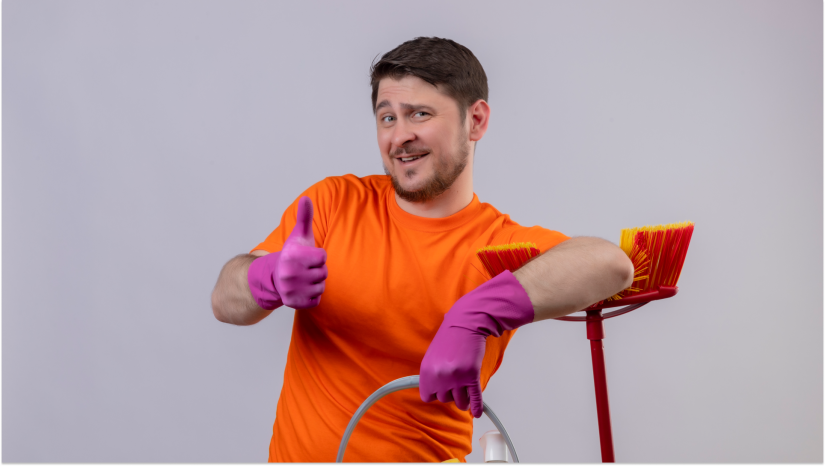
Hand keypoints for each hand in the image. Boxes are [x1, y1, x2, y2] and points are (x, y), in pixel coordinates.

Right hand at [247, 196, 327, 308]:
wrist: (275, 277)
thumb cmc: (293, 254)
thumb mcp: (298, 235)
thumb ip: (304, 217)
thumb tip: (306, 198)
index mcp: (292, 256)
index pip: (323, 257)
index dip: (318, 256)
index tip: (307, 256)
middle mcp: (289, 274)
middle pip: (324, 272)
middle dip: (318, 270)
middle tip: (305, 268)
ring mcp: (291, 290)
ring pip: (321, 287)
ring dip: (316, 283)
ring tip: (304, 278)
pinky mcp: (294, 303)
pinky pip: (316, 300)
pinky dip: (312, 296)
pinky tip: (303, 289)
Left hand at [419, 271, 533, 416]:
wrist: (466, 323)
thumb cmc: (450, 337)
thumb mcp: (433, 356)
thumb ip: (432, 374)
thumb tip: (435, 391)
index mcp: (426, 371)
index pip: (427, 396)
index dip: (436, 394)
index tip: (441, 391)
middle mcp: (439, 376)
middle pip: (445, 399)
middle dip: (451, 393)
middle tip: (456, 383)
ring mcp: (456, 377)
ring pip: (460, 401)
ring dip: (464, 399)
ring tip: (466, 392)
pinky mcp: (471, 375)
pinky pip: (474, 397)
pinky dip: (476, 406)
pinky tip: (477, 411)